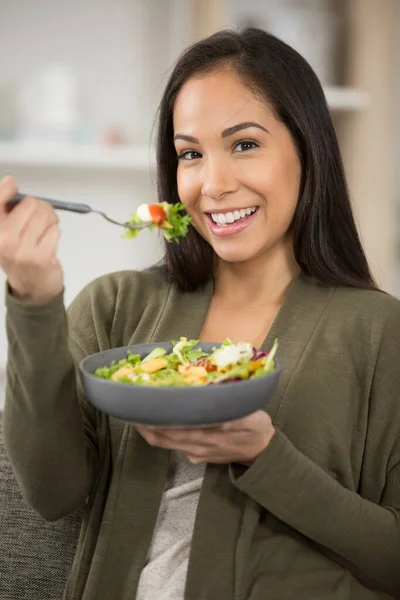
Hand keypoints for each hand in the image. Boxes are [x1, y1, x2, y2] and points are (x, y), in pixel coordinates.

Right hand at [0, 176, 63, 302]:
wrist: (31, 288)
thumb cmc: (20, 256)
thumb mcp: (5, 233)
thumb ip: (6, 210)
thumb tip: (10, 183)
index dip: (5, 188)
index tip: (12, 184)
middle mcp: (3, 240)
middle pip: (30, 204)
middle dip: (40, 206)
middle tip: (41, 216)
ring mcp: (22, 250)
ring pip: (45, 215)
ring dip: (50, 219)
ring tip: (45, 229)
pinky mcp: (41, 257)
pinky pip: (55, 230)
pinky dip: (55, 233)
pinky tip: (48, 242)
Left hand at [133, 410, 274, 464]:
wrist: (262, 454)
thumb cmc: (256, 431)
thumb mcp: (253, 421)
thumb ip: (236, 420)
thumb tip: (219, 419)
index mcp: (207, 437)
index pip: (172, 430)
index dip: (153, 422)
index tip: (139, 409)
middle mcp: (196, 446)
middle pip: (161, 438)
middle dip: (143, 425)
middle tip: (127, 408)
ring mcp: (194, 451)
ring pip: (164, 443)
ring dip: (148, 430)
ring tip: (135, 414)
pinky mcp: (196, 453)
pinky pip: (172, 444)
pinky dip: (160, 434)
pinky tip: (156, 421)